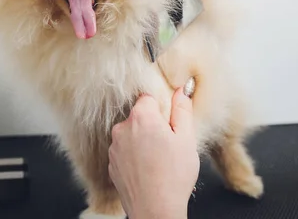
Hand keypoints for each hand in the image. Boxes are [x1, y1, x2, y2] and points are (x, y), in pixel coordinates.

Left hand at [109, 88, 198, 218]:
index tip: (170, 123)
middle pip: (139, 116)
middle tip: (168, 144)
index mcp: (141, 117)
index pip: (148, 97)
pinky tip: (148, 169)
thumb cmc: (173, 176)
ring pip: (131, 134)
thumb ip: (182, 110)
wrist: (154, 210)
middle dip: (152, 125)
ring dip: (142, 141)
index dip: (161, 108)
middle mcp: (122, 128)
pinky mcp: (111, 164)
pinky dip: (134, 156)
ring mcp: (114, 147)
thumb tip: (181, 90)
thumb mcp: (186, 138)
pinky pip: (124, 151)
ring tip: (158, 160)